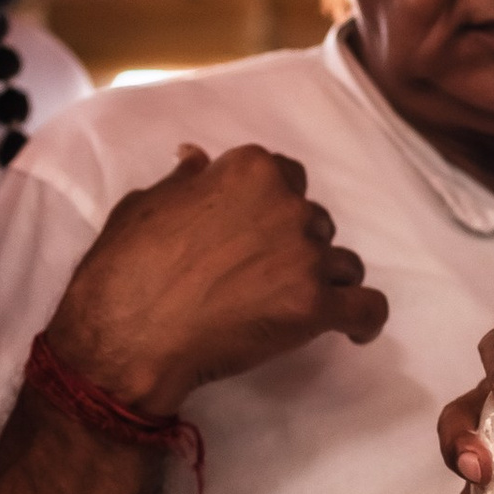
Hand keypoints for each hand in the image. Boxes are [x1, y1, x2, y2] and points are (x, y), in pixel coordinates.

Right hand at [46, 145, 387, 415]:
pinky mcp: (315, 306)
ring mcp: (305, 256)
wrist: (126, 336)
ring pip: (343, 263)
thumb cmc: (125, 270)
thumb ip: (184, 181)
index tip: (257, 230)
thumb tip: (197, 157)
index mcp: (250, 170)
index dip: (274, 206)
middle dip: (296, 245)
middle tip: (263, 276)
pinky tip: (354, 329)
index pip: (288, 177)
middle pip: (316, 221)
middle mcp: (287, 205)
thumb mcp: (144, 205)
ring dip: (324, 281)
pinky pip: (368, 308)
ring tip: (293, 306)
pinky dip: (364, 319)